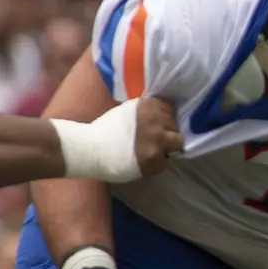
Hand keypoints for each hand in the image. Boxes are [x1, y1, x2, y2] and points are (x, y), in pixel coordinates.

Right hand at [60, 98, 183, 182]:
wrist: (89, 149)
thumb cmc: (105, 129)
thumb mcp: (127, 110)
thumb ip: (146, 111)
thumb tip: (162, 115)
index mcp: (149, 105)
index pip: (171, 109)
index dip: (164, 119)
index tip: (156, 126)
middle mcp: (157, 120)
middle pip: (175, 127)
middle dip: (166, 133)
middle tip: (152, 141)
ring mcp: (158, 141)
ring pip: (178, 143)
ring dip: (167, 148)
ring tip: (152, 151)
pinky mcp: (156, 159)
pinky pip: (166, 162)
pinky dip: (157, 163)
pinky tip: (144, 161)